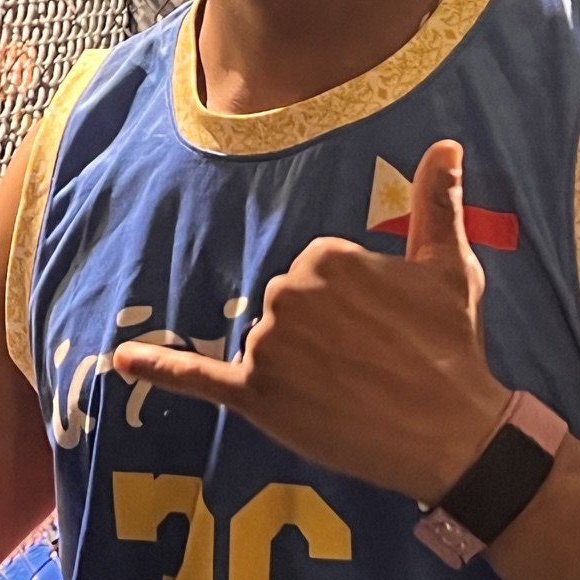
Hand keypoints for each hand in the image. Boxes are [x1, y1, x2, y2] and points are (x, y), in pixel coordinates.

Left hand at [113, 140, 511, 503]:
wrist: (457, 434)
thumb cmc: (452, 347)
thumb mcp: (449, 267)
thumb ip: (438, 201)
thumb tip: (447, 145)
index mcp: (323, 255)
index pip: (314, 269)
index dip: (351, 303)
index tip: (385, 326)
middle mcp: (287, 292)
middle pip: (286, 303)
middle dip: (322, 332)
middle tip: (371, 361)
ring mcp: (268, 344)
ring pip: (266, 341)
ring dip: (298, 364)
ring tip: (352, 386)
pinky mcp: (257, 394)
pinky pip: (200, 376)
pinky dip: (160, 368)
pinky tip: (122, 361)